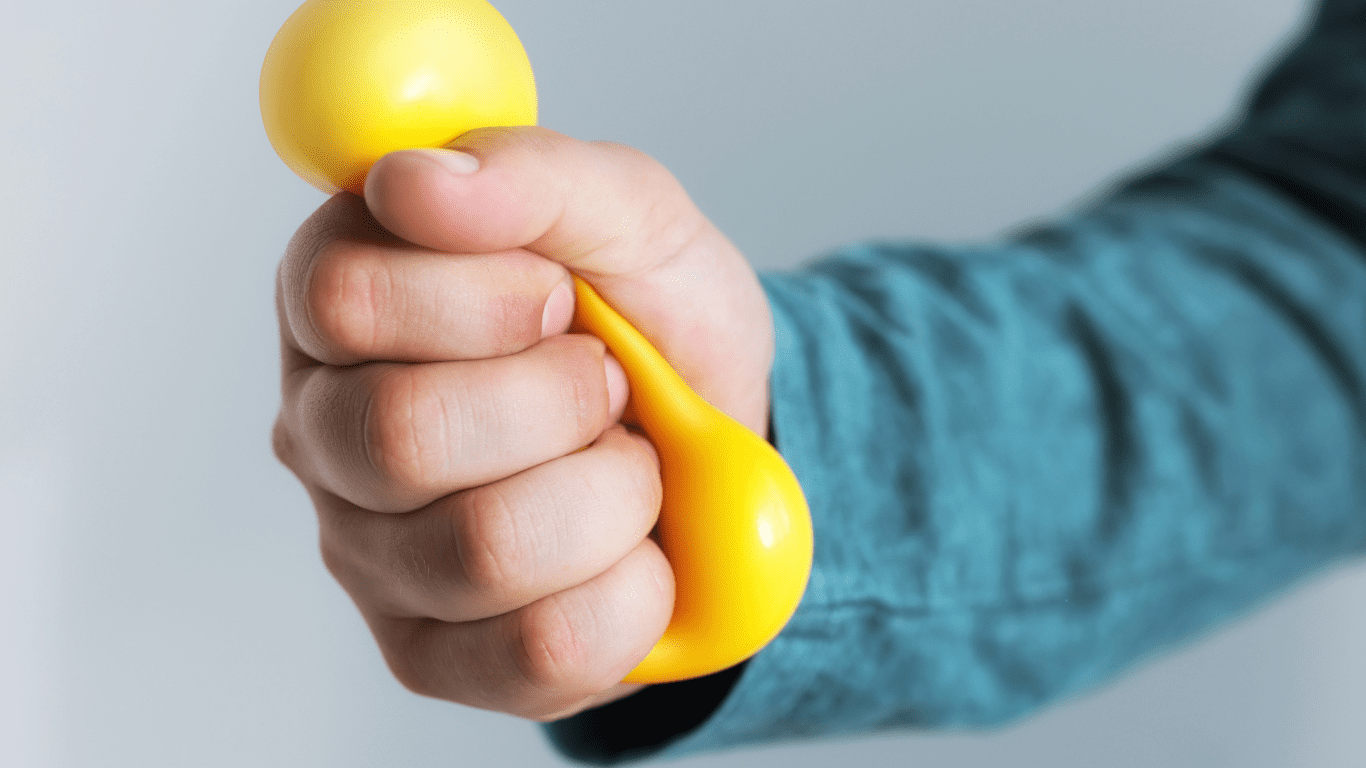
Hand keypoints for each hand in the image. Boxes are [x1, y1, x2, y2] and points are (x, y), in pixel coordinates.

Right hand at [271, 127, 774, 719]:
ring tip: (624, 461)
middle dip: (563, 400)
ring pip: (481, 549)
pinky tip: (630, 548)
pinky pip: (541, 648)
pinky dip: (634, 588)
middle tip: (608, 383)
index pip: (346, 297)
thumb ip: (537, 176)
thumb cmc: (652, 328)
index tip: (562, 293)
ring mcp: (369, 557)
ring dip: (611, 494)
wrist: (718, 453)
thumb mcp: (632, 219)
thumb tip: (416, 179)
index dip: (487, 297)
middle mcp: (329, 433)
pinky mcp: (431, 659)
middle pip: (398, 435)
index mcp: (347, 302)